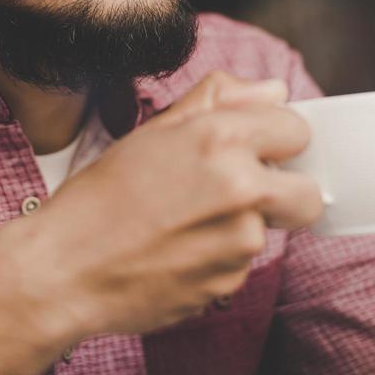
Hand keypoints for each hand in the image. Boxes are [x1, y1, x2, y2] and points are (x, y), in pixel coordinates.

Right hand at [33, 72, 321, 339]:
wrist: (65, 268)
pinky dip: (220, 259)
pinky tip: (178, 252)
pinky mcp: (229, 283)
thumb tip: (275, 91)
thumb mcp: (155, 130)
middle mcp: (240, 187)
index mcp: (220, 138)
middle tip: (239, 192)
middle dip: (285, 192)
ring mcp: (239, 242)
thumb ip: (220, 100)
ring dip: (243, 227)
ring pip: (272, 231)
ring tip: (185, 223)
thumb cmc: (102, 195)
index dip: (278, 140)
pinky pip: (243, 265)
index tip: (258, 149)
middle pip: (309, 193)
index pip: (298, 131)